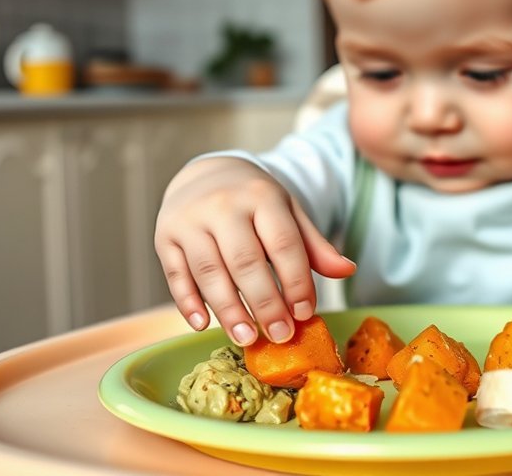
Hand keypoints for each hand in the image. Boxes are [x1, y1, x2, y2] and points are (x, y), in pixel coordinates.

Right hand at [154, 157, 355, 345]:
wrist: (207, 173)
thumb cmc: (254, 201)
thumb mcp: (288, 212)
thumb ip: (314, 244)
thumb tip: (347, 270)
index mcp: (261, 196)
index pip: (283, 244)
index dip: (296, 281)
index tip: (305, 313)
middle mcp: (222, 205)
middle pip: (245, 261)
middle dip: (265, 303)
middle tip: (281, 336)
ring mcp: (189, 220)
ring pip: (209, 272)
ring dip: (229, 310)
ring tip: (248, 339)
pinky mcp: (165, 237)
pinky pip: (175, 274)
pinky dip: (188, 302)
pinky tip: (203, 325)